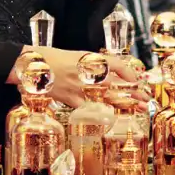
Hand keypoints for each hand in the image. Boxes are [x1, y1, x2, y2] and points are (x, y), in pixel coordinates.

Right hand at [10, 48, 145, 106]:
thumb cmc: (50, 58)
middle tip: (145, 98)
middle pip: (117, 83)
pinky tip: (112, 117)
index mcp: (88, 59)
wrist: (29, 65)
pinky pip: (90, 108)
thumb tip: (110, 73)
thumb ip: (91, 65)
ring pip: (108, 97)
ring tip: (138, 108)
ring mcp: (79, 87)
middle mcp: (87, 72)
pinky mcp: (70, 99)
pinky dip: (102, 112)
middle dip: (134, 91)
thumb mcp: (74, 56)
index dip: (130, 73)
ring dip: (125, 103)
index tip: (137, 79)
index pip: (117, 64)